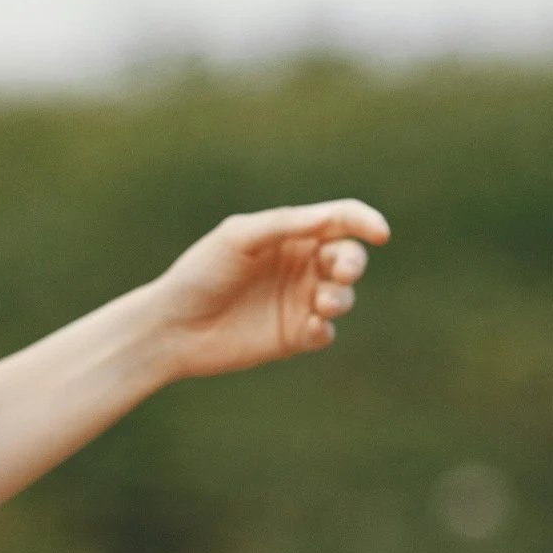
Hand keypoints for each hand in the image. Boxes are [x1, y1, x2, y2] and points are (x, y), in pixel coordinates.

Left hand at [147, 200, 390, 379]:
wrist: (172, 326)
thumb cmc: (200, 273)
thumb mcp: (237, 239)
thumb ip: (282, 225)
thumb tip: (329, 217)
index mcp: (289, 233)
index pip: (339, 219)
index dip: (364, 221)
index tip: (379, 233)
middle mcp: (300, 265)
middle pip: (348, 256)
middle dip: (352, 263)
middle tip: (339, 272)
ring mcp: (299, 301)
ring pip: (343, 295)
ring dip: (341, 297)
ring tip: (323, 304)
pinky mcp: (294, 336)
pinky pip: (325, 332)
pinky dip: (325, 328)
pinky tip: (310, 328)